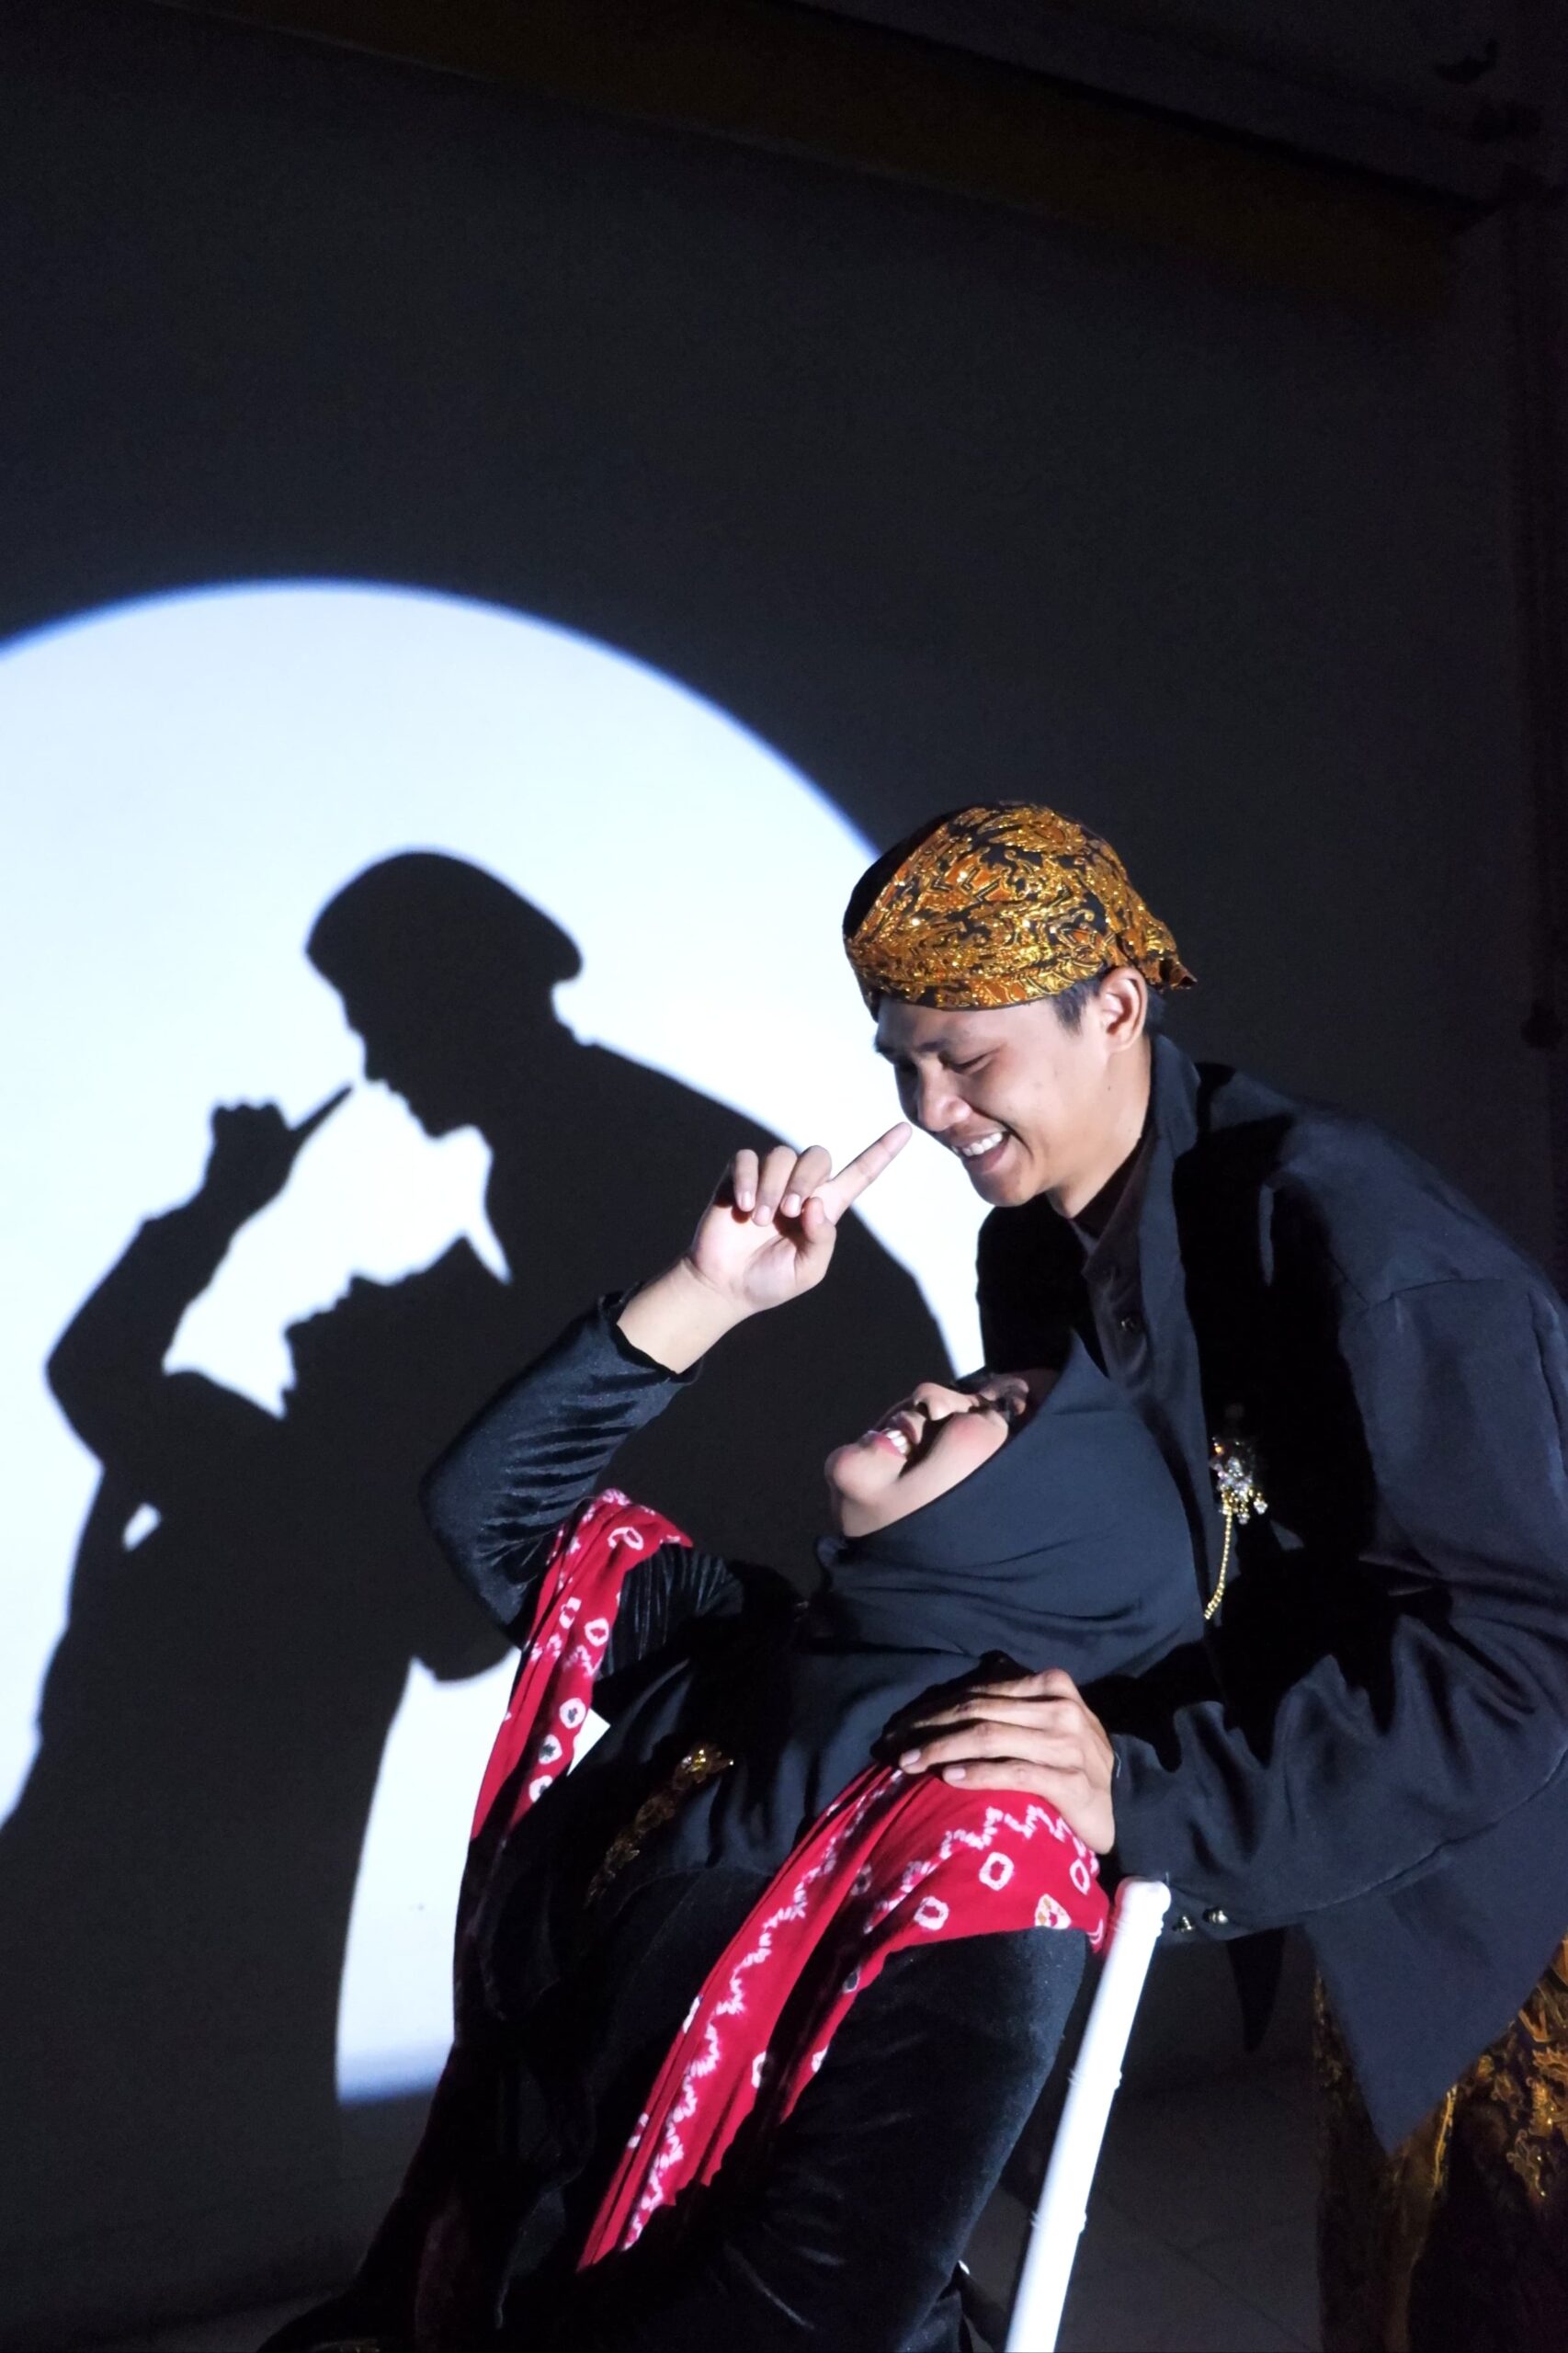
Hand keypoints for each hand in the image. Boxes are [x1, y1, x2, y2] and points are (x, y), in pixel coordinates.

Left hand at [201, 1088, 348, 1224]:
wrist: (226, 1204)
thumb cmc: (253, 1194)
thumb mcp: (276, 1175)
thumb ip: (279, 1150)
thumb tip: (278, 1133)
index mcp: (291, 1145)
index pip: (318, 1118)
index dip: (335, 1101)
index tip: (351, 1085)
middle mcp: (275, 1132)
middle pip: (269, 1103)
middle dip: (258, 1115)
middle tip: (249, 1140)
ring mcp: (251, 1129)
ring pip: (240, 1106)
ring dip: (234, 1121)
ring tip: (231, 1148)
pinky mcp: (227, 1129)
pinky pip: (220, 1108)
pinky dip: (215, 1122)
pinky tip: (216, 1142)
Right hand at [617, 1125, 910, 1371]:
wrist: (725, 1286)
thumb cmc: (770, 1281)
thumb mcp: (808, 1270)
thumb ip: (821, 1239)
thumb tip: (816, 1204)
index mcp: (825, 1209)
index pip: (859, 1174)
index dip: (881, 1153)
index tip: (905, 1131)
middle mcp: (800, 1189)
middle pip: (818, 1156)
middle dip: (805, 1179)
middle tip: (788, 1211)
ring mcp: (769, 1181)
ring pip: (782, 1156)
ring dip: (773, 1186)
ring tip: (759, 1219)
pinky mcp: (738, 1178)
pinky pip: (747, 1158)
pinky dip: (747, 1179)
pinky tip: (743, 1205)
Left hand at [887, 1666, 1116, 1852]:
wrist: (1116, 1805)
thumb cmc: (1071, 1759)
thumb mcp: (1049, 1718)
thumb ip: (1017, 1697)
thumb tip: (984, 1665)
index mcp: (1053, 1685)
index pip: (980, 1692)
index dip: (935, 1708)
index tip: (901, 1726)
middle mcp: (1062, 1709)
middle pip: (978, 1711)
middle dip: (930, 1728)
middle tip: (894, 1747)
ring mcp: (1069, 1745)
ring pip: (990, 1738)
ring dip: (942, 1749)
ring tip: (910, 1763)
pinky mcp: (1072, 1782)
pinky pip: (1013, 1772)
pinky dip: (977, 1773)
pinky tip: (949, 1777)